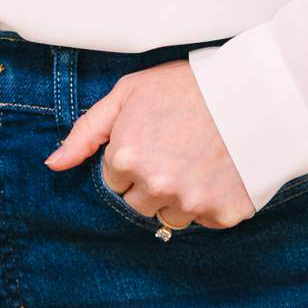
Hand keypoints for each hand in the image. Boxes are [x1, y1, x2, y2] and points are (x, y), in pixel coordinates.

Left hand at [43, 59, 256, 230]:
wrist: (254, 90)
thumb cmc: (187, 86)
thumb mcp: (128, 93)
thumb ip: (86, 131)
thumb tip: (53, 165)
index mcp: (127, 157)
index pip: (113, 181)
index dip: (131, 159)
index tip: (153, 138)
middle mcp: (155, 186)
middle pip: (138, 204)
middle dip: (150, 182)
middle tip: (176, 149)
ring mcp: (191, 204)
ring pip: (169, 217)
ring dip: (178, 196)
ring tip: (198, 160)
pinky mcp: (222, 215)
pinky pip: (203, 221)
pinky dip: (209, 201)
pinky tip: (218, 171)